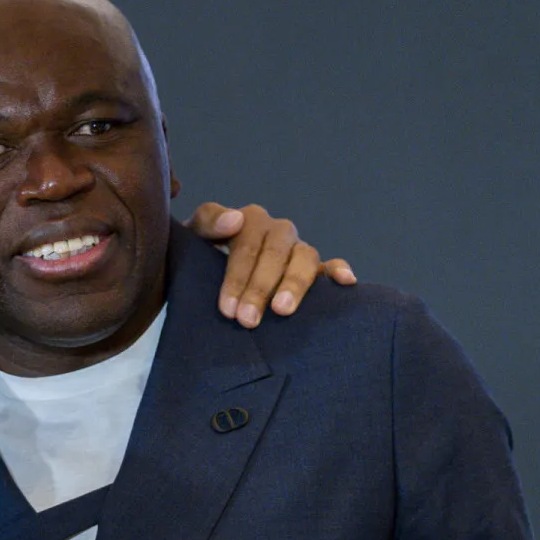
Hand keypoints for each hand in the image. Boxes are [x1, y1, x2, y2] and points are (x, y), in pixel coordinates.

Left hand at [189, 203, 356, 327]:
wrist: (206, 269)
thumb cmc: (200, 256)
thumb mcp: (193, 237)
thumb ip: (208, 222)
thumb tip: (235, 219)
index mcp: (249, 220)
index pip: (246, 243)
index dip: (237, 276)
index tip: (227, 309)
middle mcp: (276, 231)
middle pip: (274, 253)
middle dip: (260, 288)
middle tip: (246, 320)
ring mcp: (296, 248)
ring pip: (305, 257)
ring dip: (294, 284)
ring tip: (282, 311)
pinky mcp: (314, 268)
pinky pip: (331, 264)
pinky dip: (339, 270)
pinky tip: (346, 282)